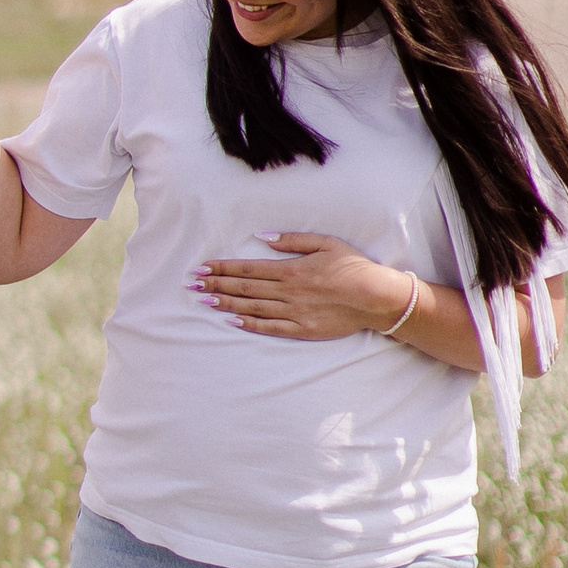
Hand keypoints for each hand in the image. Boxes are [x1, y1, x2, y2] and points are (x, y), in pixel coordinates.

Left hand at [191, 234, 411, 342]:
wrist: (376, 297)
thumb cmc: (353, 266)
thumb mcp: (325, 243)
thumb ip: (292, 240)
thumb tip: (263, 237)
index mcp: (291, 269)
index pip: (248, 269)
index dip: (222, 269)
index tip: (202, 268)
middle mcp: (288, 291)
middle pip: (244, 288)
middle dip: (215, 285)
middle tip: (191, 284)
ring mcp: (294, 312)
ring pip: (252, 308)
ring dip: (225, 304)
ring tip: (203, 301)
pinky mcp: (302, 330)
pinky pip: (270, 328)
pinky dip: (249, 324)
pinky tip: (232, 321)